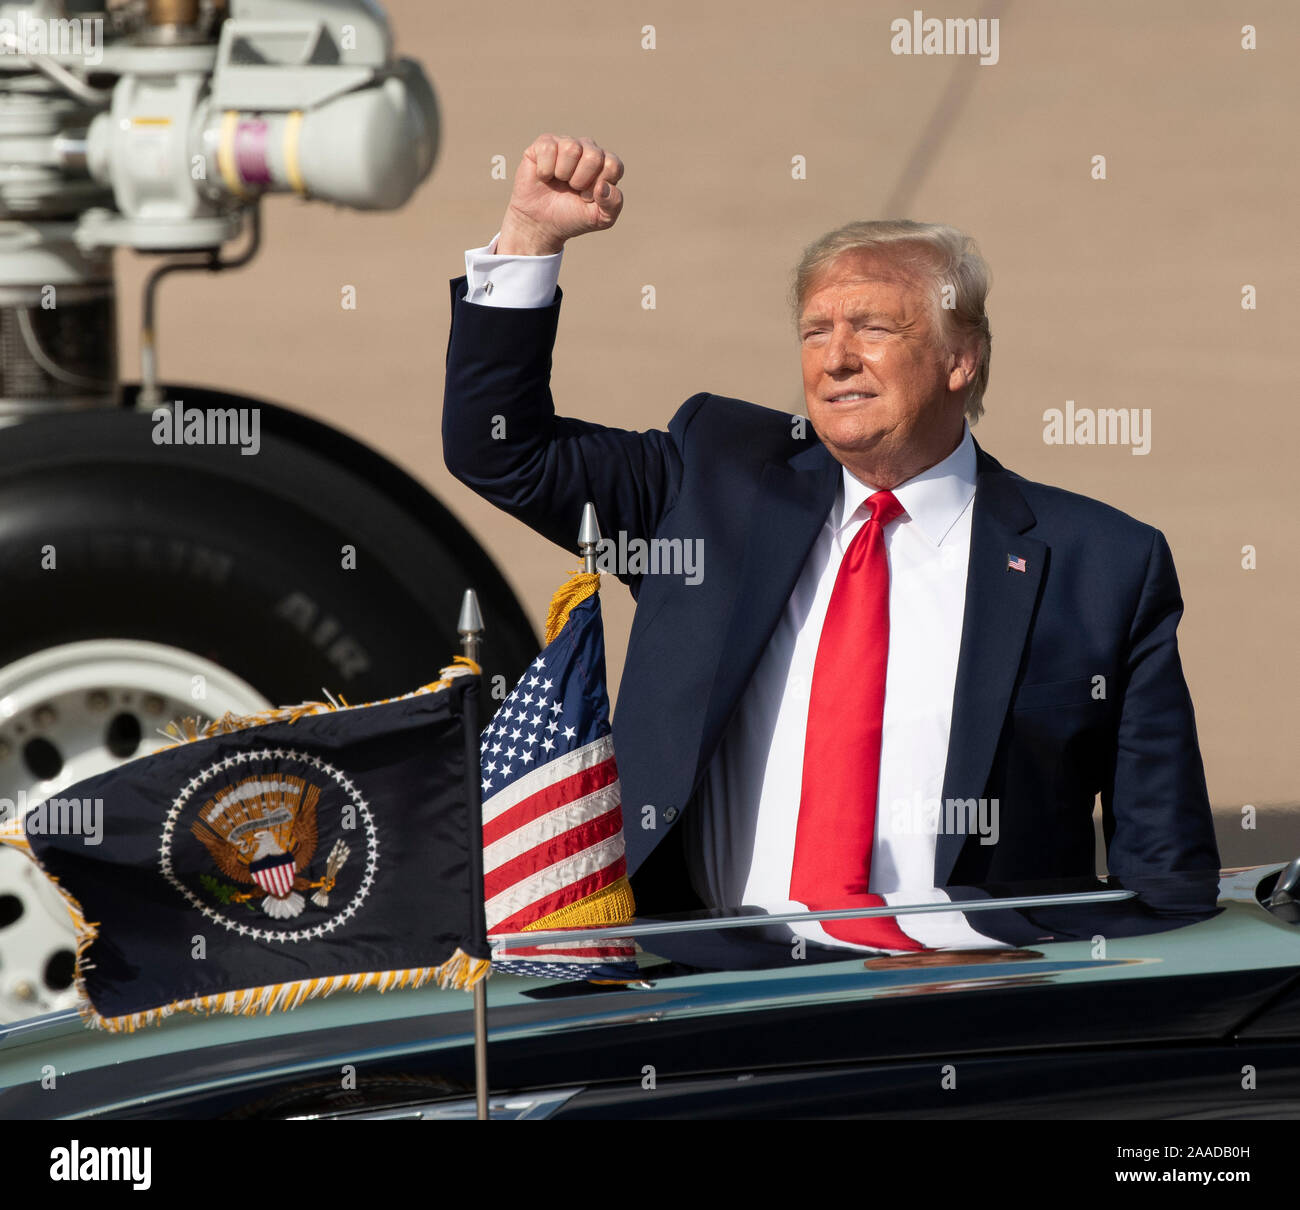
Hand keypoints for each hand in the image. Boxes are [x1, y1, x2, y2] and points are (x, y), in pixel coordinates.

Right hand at [496, 133, 623, 255]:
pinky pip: (548, 148)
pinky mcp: (544, 143)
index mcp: (606, 164)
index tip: (587, 197)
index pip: (613, 165)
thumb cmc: (573, 217)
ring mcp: (567, 143)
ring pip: (571, 148)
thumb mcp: (600, 218)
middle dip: (580, 180)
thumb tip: (603, 185)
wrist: (541, 223)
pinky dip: (545, 170)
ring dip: (563, 174)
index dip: (597, 186)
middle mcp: (589, 149)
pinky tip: (544, 176)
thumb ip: (613, 203)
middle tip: (572, 189)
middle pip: (594, 156)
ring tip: (559, 182)